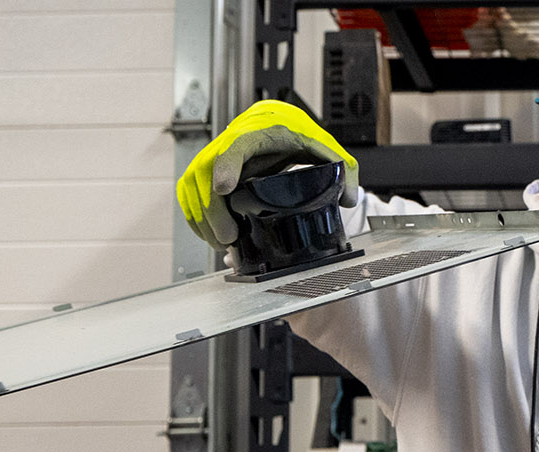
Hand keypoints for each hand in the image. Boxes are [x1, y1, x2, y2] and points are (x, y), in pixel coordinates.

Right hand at [176, 100, 359, 249]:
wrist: (275, 121)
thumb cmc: (295, 133)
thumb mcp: (324, 147)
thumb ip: (341, 169)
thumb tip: (349, 199)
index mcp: (259, 134)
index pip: (236, 146)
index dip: (227, 166)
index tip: (224, 188)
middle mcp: (230, 143)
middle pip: (206, 173)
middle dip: (213, 209)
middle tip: (230, 238)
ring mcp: (215, 157)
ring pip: (192, 186)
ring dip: (202, 218)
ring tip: (222, 243)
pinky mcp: (206, 171)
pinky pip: (188, 193)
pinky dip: (195, 217)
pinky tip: (211, 236)